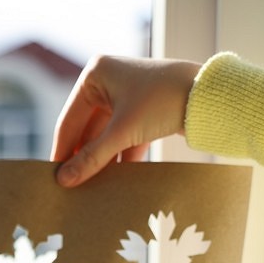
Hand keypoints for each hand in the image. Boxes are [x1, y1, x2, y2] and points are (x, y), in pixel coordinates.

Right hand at [51, 55, 201, 186]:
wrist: (209, 96)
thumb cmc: (163, 101)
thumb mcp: (123, 132)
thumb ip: (92, 158)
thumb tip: (65, 180)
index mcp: (95, 75)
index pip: (69, 120)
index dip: (62, 151)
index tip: (54, 178)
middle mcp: (107, 81)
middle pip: (86, 129)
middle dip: (83, 157)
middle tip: (72, 186)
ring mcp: (125, 96)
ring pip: (105, 135)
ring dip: (101, 160)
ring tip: (93, 188)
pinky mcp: (142, 110)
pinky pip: (122, 137)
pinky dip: (120, 156)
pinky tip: (116, 180)